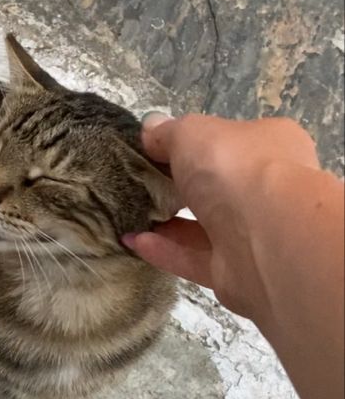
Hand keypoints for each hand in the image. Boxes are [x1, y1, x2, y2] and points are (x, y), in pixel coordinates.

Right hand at [123, 114, 319, 322]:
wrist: (266, 239)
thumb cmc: (234, 168)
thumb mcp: (192, 133)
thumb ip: (169, 131)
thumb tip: (152, 128)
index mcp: (270, 144)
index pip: (228, 140)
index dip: (192, 143)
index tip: (155, 148)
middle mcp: (266, 188)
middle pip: (216, 184)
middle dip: (178, 184)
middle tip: (138, 182)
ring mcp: (253, 232)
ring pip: (204, 224)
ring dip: (166, 220)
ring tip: (128, 211)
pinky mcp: (236, 271)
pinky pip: (194, 257)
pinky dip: (164, 250)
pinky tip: (132, 239)